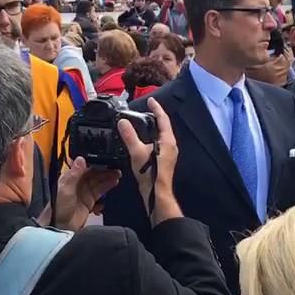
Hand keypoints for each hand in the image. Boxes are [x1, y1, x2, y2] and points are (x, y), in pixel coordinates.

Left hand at [53, 157, 120, 230]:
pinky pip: (100, 190)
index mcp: (70, 176)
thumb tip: (80, 159)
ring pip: (99, 180)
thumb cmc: (58, 208)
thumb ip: (74, 175)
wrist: (61, 226)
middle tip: (115, 166)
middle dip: (104, 168)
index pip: (84, 165)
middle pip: (94, 172)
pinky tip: (114, 182)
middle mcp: (78, 182)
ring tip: (118, 173)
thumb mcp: (65, 190)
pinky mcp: (90, 199)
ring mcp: (85, 190)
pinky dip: (108, 185)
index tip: (105, 158)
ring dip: (108, 176)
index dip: (95, 161)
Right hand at [118, 98, 179, 222]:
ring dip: (154, 127)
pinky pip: (159, 143)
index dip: (156, 108)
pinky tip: (144, 140)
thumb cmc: (150, 173)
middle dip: (156, 117)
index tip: (150, 100)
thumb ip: (129, 136)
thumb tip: (122, 122)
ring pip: (162, 136)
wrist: (156, 193)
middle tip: (146, 109)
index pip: (163, 119)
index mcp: (167, 141)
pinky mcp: (164, 160)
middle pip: (164, 126)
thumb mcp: (137, 152)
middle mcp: (171, 145)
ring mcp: (169, 154)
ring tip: (143, 122)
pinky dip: (152, 137)